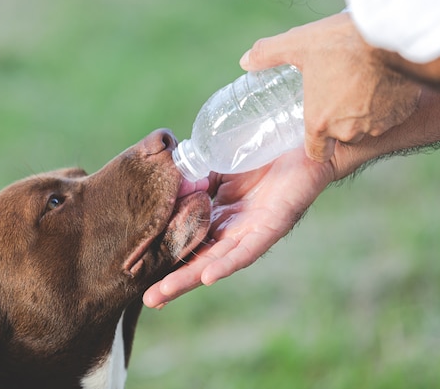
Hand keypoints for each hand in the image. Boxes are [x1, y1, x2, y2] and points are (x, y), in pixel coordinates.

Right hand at [143, 147, 334, 307]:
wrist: (300, 139)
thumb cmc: (260, 153)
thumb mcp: (217, 165)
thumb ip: (194, 177)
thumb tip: (166, 187)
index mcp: (218, 217)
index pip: (187, 242)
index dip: (166, 257)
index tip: (138, 273)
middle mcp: (232, 230)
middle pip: (199, 260)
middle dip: (174, 281)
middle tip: (148, 300)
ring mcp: (251, 231)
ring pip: (218, 261)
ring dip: (191, 278)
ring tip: (164, 293)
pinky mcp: (271, 226)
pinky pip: (247, 250)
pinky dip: (227, 263)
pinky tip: (208, 277)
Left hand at [240, 13, 421, 162]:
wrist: (394, 37)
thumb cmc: (342, 44)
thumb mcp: (299, 44)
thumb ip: (268, 54)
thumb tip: (245, 61)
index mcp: (319, 123)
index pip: (316, 152)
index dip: (315, 140)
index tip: (316, 123)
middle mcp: (348, 131)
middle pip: (341, 137)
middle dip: (339, 121)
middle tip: (336, 94)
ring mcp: (377, 124)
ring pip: (367, 126)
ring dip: (362, 113)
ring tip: (358, 86)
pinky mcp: (400, 113)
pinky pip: (391, 115)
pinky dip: (386, 104)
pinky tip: (380, 83)